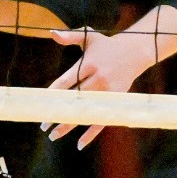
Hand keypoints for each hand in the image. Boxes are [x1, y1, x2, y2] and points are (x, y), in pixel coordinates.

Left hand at [43, 26, 160, 148]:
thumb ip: (70, 36)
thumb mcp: (89, 37)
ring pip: (86, 111)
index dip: (54, 93)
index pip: (68, 80)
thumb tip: (51, 33)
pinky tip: (79, 144)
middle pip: (75, 99)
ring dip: (69, 125)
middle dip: (58, 112)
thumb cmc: (106, 45)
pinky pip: (102, 119)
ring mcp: (108, 91)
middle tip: (42, 125)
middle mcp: (99, 78)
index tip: (41, 103)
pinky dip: (91, 133)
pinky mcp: (115, 99)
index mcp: (90, 63)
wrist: (135, 52)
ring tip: (53, 136)